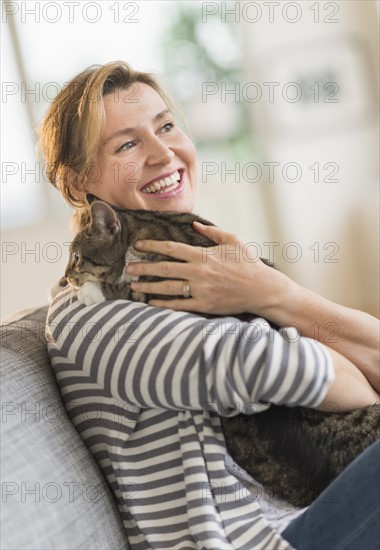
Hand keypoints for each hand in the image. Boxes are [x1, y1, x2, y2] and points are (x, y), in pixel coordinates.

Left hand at [125, 221, 290, 316]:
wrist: (262, 289)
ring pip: (167, 287)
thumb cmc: (248, 264)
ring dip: (148, 286)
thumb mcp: (233, 240)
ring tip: (133, 285)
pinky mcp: (204, 304)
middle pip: (163, 268)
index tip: (137, 246)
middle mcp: (198, 272)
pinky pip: (179, 304)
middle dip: (143, 267)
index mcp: (203, 255)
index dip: (151, 246)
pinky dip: (163, 303)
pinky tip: (151, 302)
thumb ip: (212, 232)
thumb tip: (194, 224)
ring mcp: (200, 289)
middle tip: (128, 268)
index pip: (170, 249)